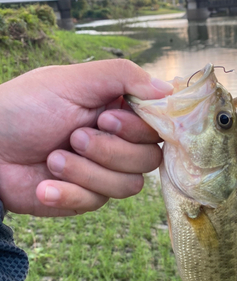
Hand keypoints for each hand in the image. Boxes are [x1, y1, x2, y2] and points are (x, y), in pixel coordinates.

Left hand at [0, 59, 171, 216]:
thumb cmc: (25, 108)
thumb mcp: (72, 81)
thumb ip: (122, 77)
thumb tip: (168, 89)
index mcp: (118, 112)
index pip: (156, 128)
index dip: (138, 130)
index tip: (107, 119)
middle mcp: (117, 143)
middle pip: (148, 160)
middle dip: (109, 151)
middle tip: (74, 137)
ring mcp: (103, 173)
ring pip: (128, 186)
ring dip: (86, 172)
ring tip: (53, 158)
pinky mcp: (86, 198)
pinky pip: (97, 204)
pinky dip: (68, 193)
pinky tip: (43, 185)